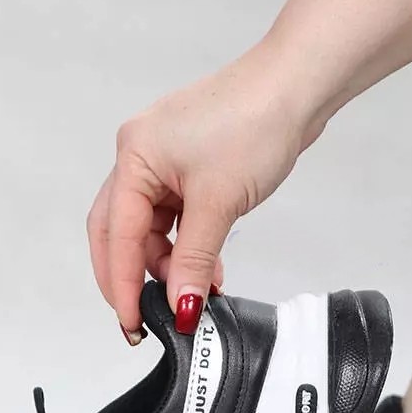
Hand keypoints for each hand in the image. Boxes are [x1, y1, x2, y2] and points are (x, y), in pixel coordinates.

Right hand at [87, 44, 321, 338]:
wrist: (295, 88)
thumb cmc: (254, 123)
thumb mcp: (218, 203)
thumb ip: (193, 259)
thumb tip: (181, 304)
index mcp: (134, 158)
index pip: (116, 236)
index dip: (122, 286)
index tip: (132, 324)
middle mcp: (140, 157)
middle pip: (120, 233)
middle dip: (132, 278)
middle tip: (145, 317)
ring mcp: (166, 162)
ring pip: (151, 228)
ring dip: (169, 264)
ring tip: (196, 291)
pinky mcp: (191, 168)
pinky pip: (177, 218)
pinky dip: (188, 246)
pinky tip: (209, 268)